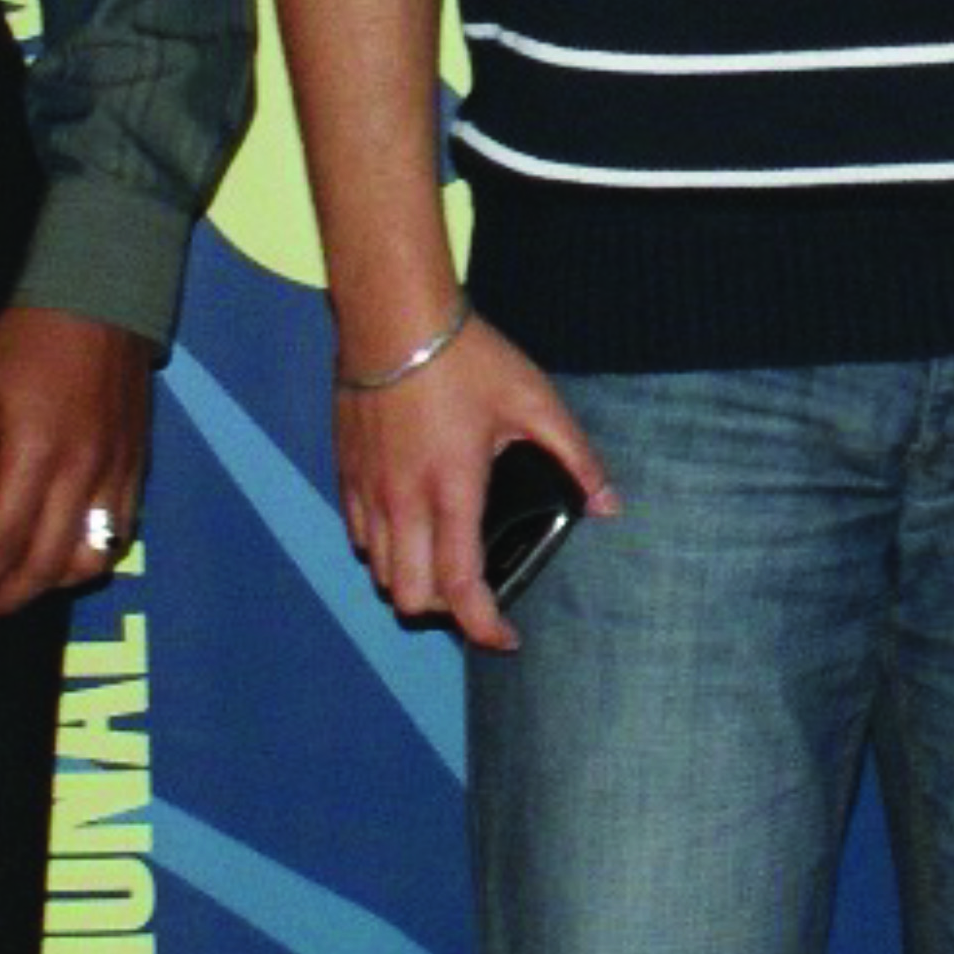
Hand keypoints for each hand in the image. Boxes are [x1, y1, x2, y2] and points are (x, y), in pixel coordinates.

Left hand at [0, 304, 154, 624]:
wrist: (102, 303)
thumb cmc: (24, 343)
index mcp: (35, 454)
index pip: (1, 541)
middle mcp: (81, 474)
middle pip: (46, 564)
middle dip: (5, 599)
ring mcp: (116, 475)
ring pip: (89, 560)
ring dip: (49, 587)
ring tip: (14, 590)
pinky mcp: (136, 469)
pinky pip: (121, 535)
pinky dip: (90, 561)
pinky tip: (62, 560)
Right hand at [333, 312, 612, 652]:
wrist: (392, 315)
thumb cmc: (464, 357)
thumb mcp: (534, 402)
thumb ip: (574, 457)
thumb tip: (608, 505)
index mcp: (451, 492)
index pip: (459, 589)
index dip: (483, 627)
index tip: (506, 639)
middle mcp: (402, 503)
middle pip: (410, 597)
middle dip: (444, 612)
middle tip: (478, 596)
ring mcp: (367, 491)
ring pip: (380, 572)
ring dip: (412, 582)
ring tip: (446, 563)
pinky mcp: (344, 473)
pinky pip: (358, 538)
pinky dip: (385, 550)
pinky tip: (412, 527)